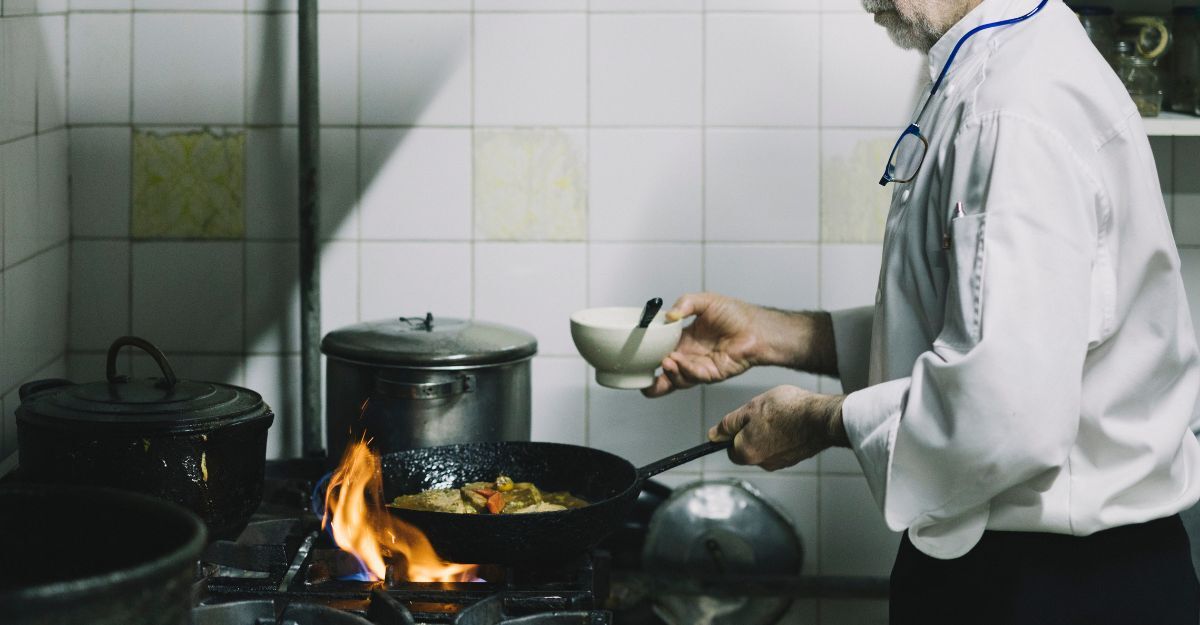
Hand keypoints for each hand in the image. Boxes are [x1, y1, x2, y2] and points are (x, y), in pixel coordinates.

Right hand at [641, 293, 767, 397]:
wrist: (757, 327)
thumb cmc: (735, 314)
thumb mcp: (705, 301)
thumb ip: (685, 303)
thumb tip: (669, 315)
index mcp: (684, 340)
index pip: (662, 350)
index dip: (650, 355)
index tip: (638, 355)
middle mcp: (690, 356)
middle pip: (666, 373)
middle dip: (653, 380)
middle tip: (643, 377)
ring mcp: (700, 367)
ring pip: (677, 379)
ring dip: (668, 373)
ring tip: (665, 361)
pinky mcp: (711, 374)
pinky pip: (694, 376)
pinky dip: (685, 370)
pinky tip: (680, 361)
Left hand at [708, 386, 847, 470]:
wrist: (821, 418)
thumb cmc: (786, 410)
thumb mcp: (750, 409)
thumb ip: (729, 424)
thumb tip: (713, 435)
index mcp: (746, 453)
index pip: (729, 448)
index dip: (733, 431)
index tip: (742, 418)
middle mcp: (763, 463)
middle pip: (748, 447)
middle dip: (752, 430)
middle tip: (763, 412)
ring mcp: (781, 462)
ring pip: (766, 445)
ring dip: (768, 432)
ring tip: (780, 414)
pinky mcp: (795, 458)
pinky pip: (782, 446)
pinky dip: (783, 435)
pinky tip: (791, 420)